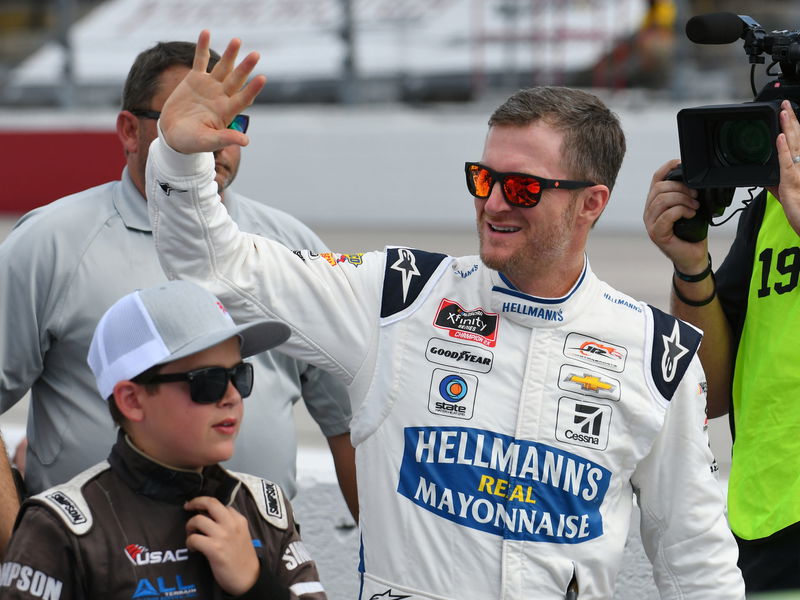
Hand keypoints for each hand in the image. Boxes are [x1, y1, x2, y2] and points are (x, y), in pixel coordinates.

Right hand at [160, 30, 265, 154]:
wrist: (173, 135)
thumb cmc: (191, 142)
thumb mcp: (207, 142)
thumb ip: (224, 139)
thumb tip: (245, 141)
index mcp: (226, 112)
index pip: (243, 99)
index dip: (252, 89)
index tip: (263, 78)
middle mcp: (221, 97)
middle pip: (236, 80)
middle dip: (245, 67)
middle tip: (256, 54)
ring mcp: (209, 86)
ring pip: (222, 67)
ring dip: (229, 54)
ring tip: (237, 40)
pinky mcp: (195, 79)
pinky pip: (200, 60)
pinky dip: (202, 47)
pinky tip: (206, 32)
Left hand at [184, 496, 258, 595]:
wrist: (249, 578)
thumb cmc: (243, 558)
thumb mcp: (241, 534)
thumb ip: (229, 524)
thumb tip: (209, 517)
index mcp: (239, 520)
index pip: (220, 505)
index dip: (206, 505)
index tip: (199, 509)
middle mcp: (231, 524)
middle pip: (210, 503)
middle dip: (195, 502)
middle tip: (188, 507)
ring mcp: (223, 536)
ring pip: (198, 520)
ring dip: (190, 526)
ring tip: (191, 534)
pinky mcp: (214, 549)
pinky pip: (194, 538)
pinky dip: (189, 542)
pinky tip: (193, 548)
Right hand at [643, 158, 708, 273]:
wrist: (693, 257)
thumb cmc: (691, 234)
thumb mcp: (689, 208)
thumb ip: (685, 195)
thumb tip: (696, 179)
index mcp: (655, 203)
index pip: (656, 179)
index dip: (668, 167)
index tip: (682, 165)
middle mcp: (649, 212)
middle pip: (659, 188)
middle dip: (681, 188)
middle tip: (696, 196)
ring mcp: (650, 223)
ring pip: (662, 200)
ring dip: (683, 200)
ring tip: (695, 207)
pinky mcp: (656, 233)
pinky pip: (666, 215)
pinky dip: (681, 211)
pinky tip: (691, 214)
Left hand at [768, 100, 799, 234]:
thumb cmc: (798, 207)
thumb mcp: (783, 191)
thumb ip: (775, 180)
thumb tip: (764, 175)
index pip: (798, 141)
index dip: (793, 126)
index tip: (786, 112)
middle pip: (798, 138)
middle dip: (791, 120)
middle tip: (785, 103)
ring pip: (794, 145)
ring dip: (787, 128)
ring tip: (783, 113)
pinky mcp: (791, 181)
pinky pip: (786, 162)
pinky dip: (782, 149)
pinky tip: (778, 137)